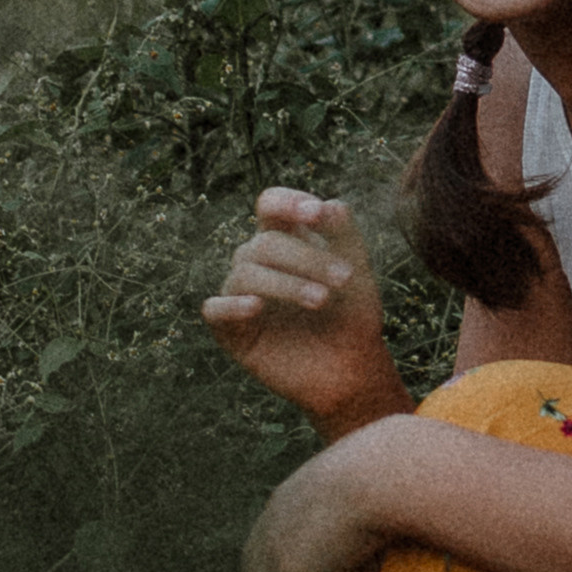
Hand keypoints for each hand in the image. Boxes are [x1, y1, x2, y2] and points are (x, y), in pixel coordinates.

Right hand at [202, 191, 407, 435]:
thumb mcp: (356, 268)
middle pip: (266, 243)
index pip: (270, 204)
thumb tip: (327, 204)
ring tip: (322, 300)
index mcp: (285, 238)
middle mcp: (257, 261)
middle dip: (307, 258)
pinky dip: (232, 305)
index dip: (286, 202)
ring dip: (287, 283)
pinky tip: (256, 306)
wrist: (353, 369)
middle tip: (345, 278)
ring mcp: (240, 293)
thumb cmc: (352, 314)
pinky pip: (215, 309)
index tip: (315, 214)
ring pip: (245, 272)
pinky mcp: (230, 330)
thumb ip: (344, 233)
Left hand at [242, 441, 386, 571]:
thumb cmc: (393, 467)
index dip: (268, 566)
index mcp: (291, 494)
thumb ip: (366, 493)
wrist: (387, 471)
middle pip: (253, 570)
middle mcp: (275, 521)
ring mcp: (279, 549)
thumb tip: (391, 502)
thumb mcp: (370, 477)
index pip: (265, 537)